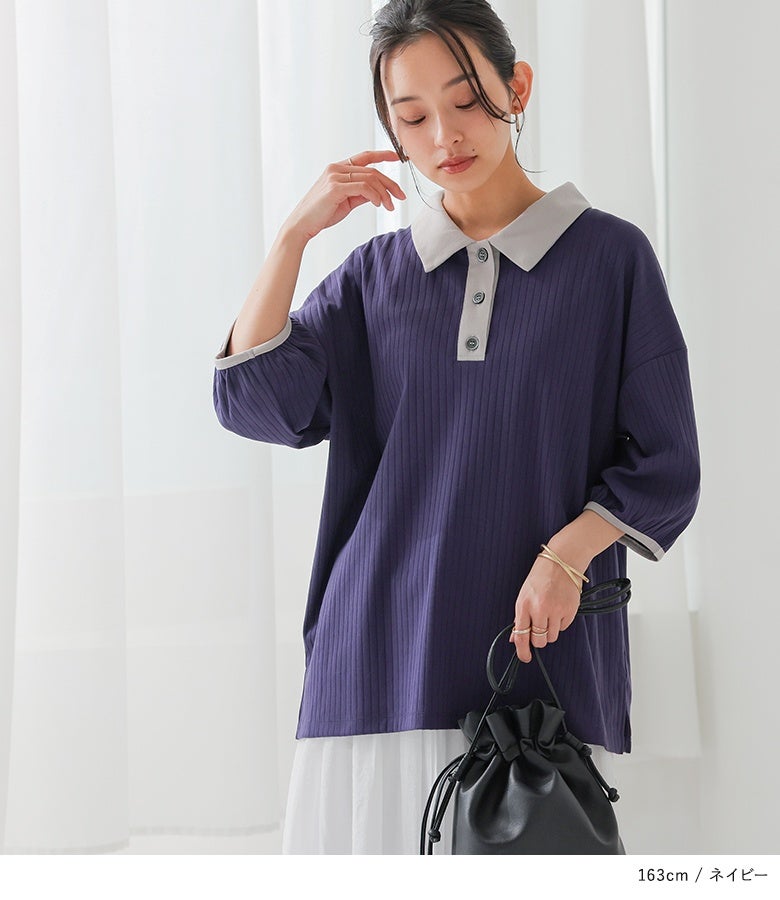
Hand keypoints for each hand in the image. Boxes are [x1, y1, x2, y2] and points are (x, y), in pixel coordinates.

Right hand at [285, 149, 405, 241]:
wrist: (302, 225)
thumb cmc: (322, 214)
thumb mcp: (346, 201)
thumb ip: (360, 194)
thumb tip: (378, 193)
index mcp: (338, 168)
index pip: (365, 157)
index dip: (382, 155)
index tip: (397, 158)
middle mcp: (336, 168)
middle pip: (372, 171)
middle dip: (390, 184)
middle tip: (401, 196)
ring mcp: (334, 176)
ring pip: (370, 179)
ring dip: (384, 194)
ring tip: (390, 207)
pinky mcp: (335, 187)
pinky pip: (363, 188)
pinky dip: (375, 196)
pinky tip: (379, 204)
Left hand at [510, 554, 583, 662]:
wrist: (561, 563)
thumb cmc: (539, 579)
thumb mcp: (524, 596)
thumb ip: (519, 619)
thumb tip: (514, 640)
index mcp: (524, 605)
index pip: (521, 636)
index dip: (523, 651)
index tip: (525, 658)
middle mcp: (539, 609)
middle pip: (539, 641)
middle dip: (538, 640)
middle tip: (539, 629)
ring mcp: (556, 610)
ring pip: (552, 637)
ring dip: (549, 632)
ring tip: (549, 615)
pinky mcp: (570, 611)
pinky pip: (563, 628)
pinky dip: (560, 623)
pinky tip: (559, 608)